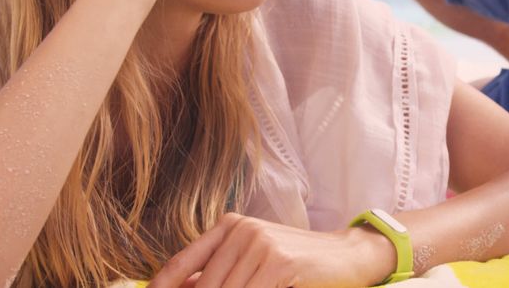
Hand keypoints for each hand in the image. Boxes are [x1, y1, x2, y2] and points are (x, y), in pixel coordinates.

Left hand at [147, 213, 396, 287]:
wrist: (347, 256)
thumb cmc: (298, 261)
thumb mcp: (253, 258)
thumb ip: (218, 271)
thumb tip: (179, 287)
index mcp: (229, 226)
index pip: (182, 263)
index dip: (161, 286)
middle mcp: (241, 231)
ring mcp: (259, 246)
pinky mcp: (277, 265)